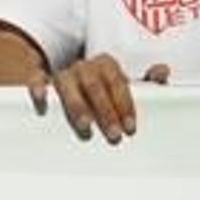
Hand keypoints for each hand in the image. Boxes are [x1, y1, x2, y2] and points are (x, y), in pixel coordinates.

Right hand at [31, 54, 170, 143]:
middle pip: (92, 82)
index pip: (116, 80)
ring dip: (75, 103)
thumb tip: (163, 71)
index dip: (124, 103)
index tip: (130, 127)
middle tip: (113, 134)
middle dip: (104, 109)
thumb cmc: (107, 91)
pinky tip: (43, 101)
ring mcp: (61, 72)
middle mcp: (83, 66)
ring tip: (85, 126)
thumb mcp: (128, 88)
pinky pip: (35, 76)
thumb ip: (147, 83)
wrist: (78, 84)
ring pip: (65, 81)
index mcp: (105, 65)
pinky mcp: (41, 78)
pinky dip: (38, 86)